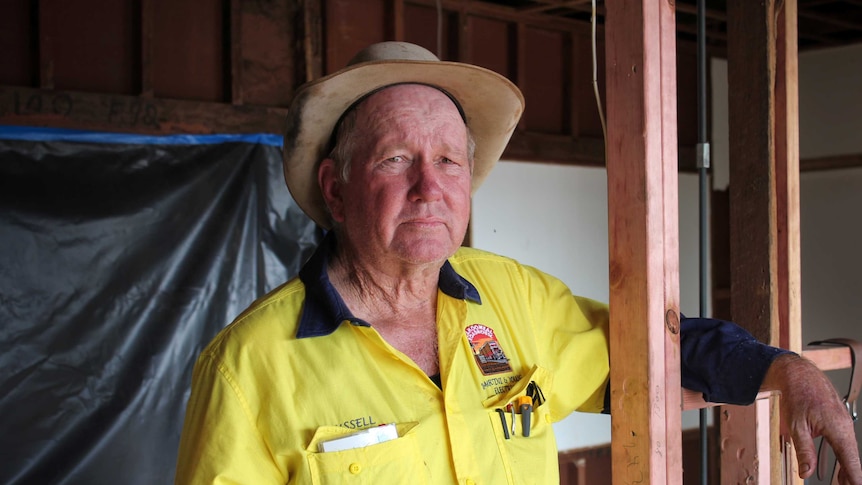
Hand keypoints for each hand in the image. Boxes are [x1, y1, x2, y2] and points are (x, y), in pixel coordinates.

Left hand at [763, 353, 861, 483]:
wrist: (799, 374)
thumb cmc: (798, 394)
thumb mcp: (796, 425)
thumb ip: (804, 450)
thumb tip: (806, 471)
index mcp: (838, 429)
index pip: (851, 461)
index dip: (854, 478)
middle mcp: (846, 427)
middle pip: (853, 459)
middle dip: (851, 477)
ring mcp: (844, 423)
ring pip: (849, 452)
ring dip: (848, 470)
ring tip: (844, 484)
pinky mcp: (839, 422)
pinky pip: (845, 444)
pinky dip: (845, 458)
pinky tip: (842, 471)